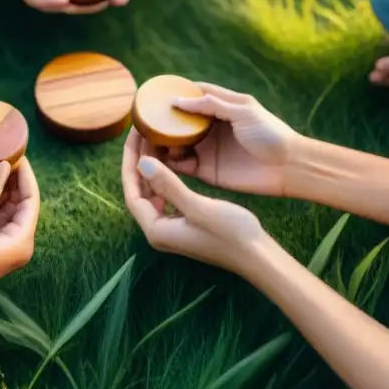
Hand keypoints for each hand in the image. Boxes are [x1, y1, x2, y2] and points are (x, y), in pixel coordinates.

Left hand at [122, 128, 264, 272]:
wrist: (258, 255)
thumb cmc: (230, 233)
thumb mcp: (198, 206)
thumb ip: (168, 185)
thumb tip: (141, 163)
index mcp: (156, 230)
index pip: (132, 192)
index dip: (130, 163)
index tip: (132, 136)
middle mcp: (159, 231)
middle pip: (139, 191)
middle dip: (138, 162)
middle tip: (141, 132)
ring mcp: (172, 228)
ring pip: (153, 192)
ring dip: (152, 168)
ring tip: (153, 141)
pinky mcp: (185, 224)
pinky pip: (167, 195)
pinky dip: (166, 177)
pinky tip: (170, 161)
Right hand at [151, 84, 300, 196]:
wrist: (289, 168)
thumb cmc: (270, 134)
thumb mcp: (243, 111)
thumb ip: (212, 104)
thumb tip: (178, 99)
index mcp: (222, 107)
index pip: (193, 95)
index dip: (174, 93)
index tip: (152, 94)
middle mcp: (211, 127)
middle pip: (180, 122)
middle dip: (161, 122)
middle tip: (140, 122)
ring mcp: (208, 149)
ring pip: (177, 144)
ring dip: (161, 144)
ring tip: (143, 143)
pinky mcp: (207, 170)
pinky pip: (182, 166)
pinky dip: (168, 164)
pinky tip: (155, 162)